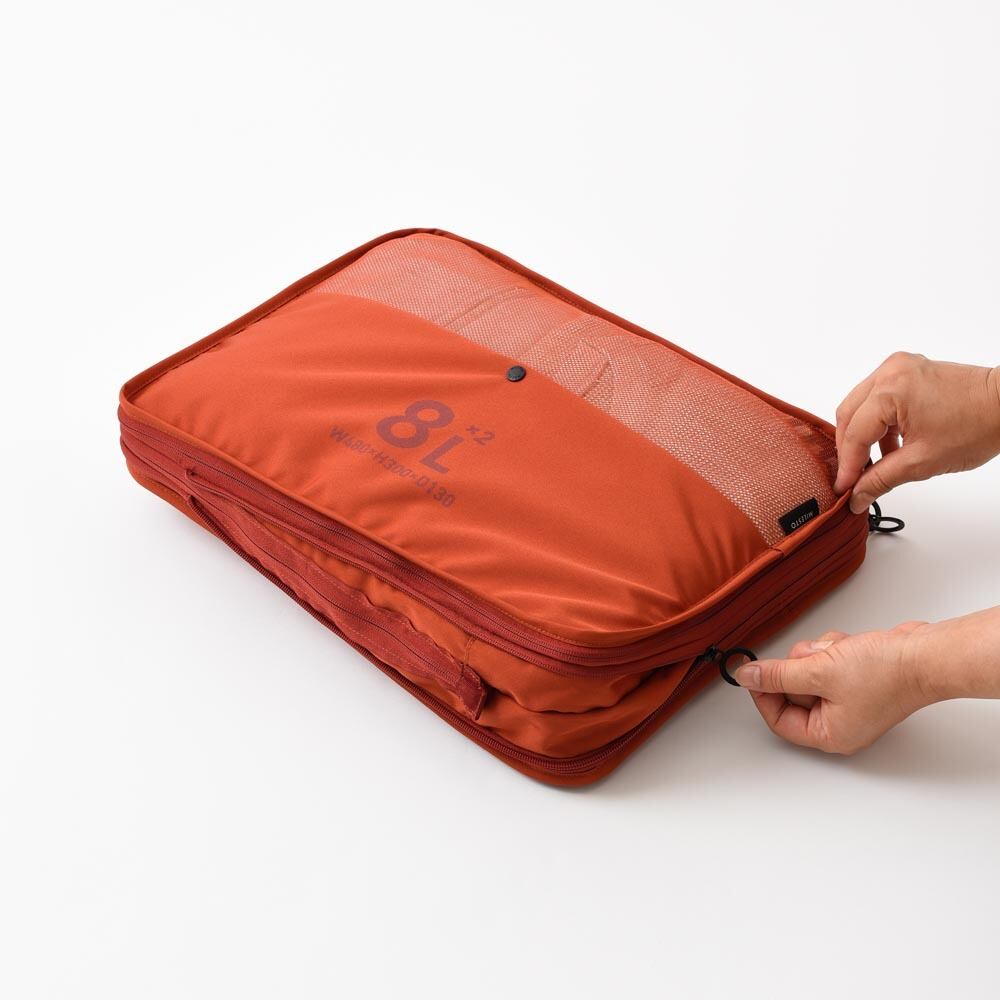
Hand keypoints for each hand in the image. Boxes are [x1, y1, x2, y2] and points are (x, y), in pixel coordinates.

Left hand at [735, 607, 999, 752]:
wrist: (924, 654)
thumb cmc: (886, 673)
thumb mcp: (818, 672)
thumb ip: (777, 676)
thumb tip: (747, 676)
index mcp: (829, 734)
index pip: (779, 720)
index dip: (763, 693)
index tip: (754, 670)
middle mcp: (838, 722)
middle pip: (792, 693)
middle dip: (799, 668)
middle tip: (812, 659)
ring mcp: (847, 700)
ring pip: (807, 672)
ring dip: (816, 656)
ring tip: (837, 653)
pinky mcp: (854, 679)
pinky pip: (825, 662)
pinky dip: (831, 650)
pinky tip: (848, 648)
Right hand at [834, 353, 999, 512]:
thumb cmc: (977, 426)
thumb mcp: (922, 462)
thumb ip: (881, 479)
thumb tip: (857, 497)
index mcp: (890, 390)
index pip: (855, 434)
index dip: (847, 465)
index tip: (844, 488)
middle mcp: (889, 372)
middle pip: (848, 415)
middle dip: (849, 448)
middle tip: (854, 477)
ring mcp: (897, 367)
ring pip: (860, 405)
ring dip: (862, 434)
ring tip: (874, 462)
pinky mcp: (907, 370)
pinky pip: (877, 397)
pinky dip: (878, 421)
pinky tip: (889, 444)